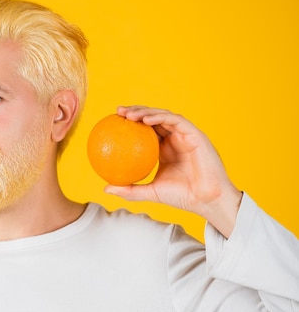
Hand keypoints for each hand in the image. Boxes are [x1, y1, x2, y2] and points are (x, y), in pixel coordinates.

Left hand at [105, 106, 242, 237]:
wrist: (206, 200)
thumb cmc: (181, 197)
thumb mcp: (150, 192)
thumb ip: (130, 189)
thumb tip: (106, 189)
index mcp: (165, 149)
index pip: (146, 130)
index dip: (131, 123)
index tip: (113, 122)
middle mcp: (175, 139)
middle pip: (153, 118)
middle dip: (135, 111)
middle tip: (118, 112)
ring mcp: (185, 135)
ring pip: (163, 116)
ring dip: (145, 111)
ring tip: (128, 114)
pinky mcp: (195, 134)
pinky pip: (175, 121)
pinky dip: (160, 117)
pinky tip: (145, 119)